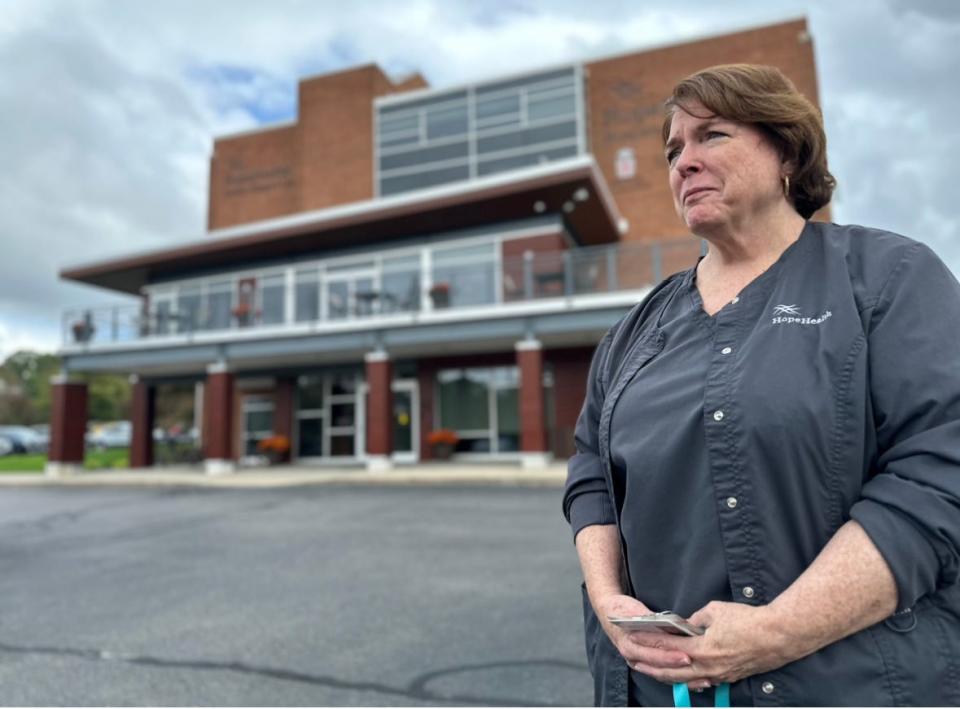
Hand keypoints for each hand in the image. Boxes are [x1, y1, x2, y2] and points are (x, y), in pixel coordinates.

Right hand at [591, 594, 707, 685]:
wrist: (608, 612)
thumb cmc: (622, 610)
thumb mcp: (635, 611)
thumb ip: (651, 620)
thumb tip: (670, 626)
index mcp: (629, 645)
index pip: (653, 653)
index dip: (670, 656)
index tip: (687, 656)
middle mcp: (633, 658)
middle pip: (661, 668)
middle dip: (682, 670)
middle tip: (702, 671)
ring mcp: (639, 662)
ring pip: (664, 676)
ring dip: (684, 679)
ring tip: (704, 679)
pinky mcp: (645, 663)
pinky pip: (664, 675)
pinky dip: (679, 678)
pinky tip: (695, 680)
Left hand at [629, 601, 794, 687]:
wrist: (779, 636)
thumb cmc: (748, 621)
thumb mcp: (716, 610)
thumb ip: (696, 618)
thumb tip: (688, 624)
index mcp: (702, 649)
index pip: (667, 646)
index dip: (649, 641)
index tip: (634, 637)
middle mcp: (708, 667)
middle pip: (671, 670)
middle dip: (650, 665)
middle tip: (634, 661)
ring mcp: (719, 675)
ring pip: (686, 679)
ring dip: (667, 675)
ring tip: (652, 671)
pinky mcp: (729, 676)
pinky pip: (702, 681)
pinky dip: (688, 679)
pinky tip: (681, 678)